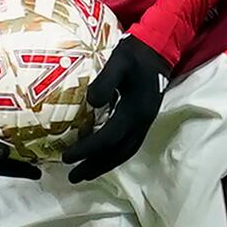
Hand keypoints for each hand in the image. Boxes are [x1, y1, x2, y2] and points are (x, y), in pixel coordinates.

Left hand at [62, 35, 169, 183]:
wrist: (159, 48)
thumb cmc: (135, 54)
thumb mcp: (119, 62)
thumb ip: (106, 82)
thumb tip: (91, 102)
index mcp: (135, 111)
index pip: (108, 138)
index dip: (87, 150)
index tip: (66, 157)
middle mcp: (142, 122)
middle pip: (118, 153)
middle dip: (95, 166)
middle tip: (73, 177)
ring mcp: (145, 122)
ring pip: (125, 152)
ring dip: (104, 165)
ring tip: (85, 173)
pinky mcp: (144, 118)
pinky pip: (128, 144)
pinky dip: (113, 155)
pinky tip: (101, 155)